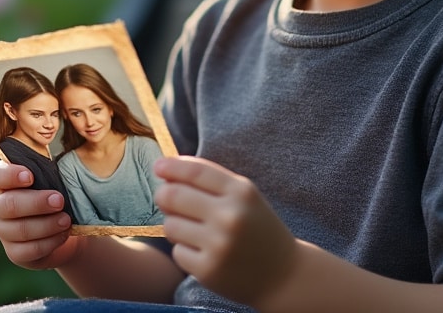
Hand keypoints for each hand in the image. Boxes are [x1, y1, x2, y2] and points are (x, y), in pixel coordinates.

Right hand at [0, 159, 81, 269]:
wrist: (67, 225)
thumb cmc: (58, 191)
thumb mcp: (56, 172)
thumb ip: (50, 160)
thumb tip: (50, 142)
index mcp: (4, 181)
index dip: (9, 175)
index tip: (30, 176)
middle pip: (8, 205)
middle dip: (36, 203)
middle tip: (59, 200)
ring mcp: (4, 230)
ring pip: (19, 229)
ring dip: (46, 224)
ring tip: (66, 220)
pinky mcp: (15, 252)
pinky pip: (29, 250)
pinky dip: (49, 242)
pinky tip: (63, 234)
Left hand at [154, 156, 296, 307]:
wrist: (283, 276)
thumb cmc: (257, 230)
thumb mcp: (245, 198)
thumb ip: (210, 181)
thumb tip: (165, 171)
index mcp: (241, 192)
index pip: (194, 171)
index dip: (171, 166)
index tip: (158, 166)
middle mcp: (230, 216)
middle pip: (173, 195)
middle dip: (164, 195)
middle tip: (167, 199)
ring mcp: (219, 245)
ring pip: (171, 225)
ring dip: (175, 225)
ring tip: (194, 230)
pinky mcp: (209, 270)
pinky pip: (177, 251)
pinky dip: (185, 250)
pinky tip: (203, 252)